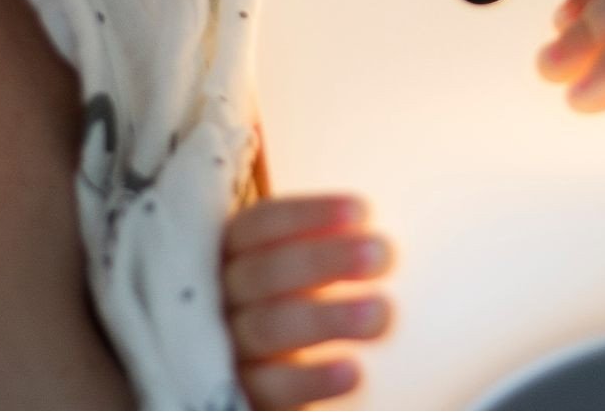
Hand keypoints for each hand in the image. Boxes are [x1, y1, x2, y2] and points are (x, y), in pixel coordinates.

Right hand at [222, 195, 391, 409]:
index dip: (311, 214)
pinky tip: (353, 371)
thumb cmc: (287, 300)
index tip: (364, 212)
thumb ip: (329, 248)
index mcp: (232, 249)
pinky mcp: (235, 395)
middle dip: (326, 260)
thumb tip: (385, 240)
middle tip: (382, 254)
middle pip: (268, 271)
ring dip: (328, 318)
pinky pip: (269, 388)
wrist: (255, 374)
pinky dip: (311, 380)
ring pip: (269, 328)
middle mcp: (220, 294)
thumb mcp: (296, 267)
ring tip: (382, 312)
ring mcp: (222, 347)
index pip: (264, 222)